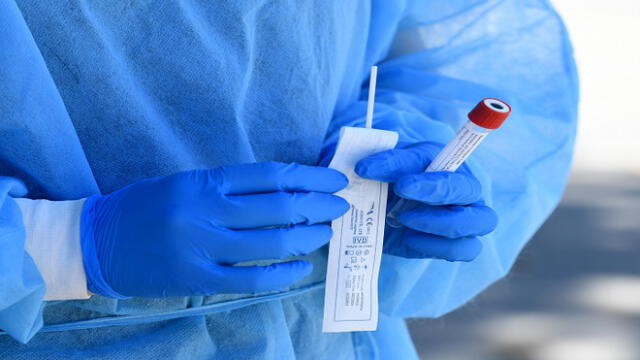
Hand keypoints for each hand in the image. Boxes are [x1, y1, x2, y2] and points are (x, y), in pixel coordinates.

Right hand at [81, 162, 348, 297]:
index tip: (334, 179)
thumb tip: (285, 190)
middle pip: (280, 206)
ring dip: (308, 237)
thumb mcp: (187, 182)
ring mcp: (202, 247)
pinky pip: (252, 279)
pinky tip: (302, 267)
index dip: (310, 176)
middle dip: (319, 204)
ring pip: (271, 242)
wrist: (97, 242)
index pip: (272, 175)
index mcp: (204, 181)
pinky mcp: (198, 280)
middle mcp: (206, 210)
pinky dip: (283, 274)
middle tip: (341, 205)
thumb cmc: (146, 206)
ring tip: (326, 232)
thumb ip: (231, 186)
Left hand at [355, 142, 496, 261]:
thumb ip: (385, 164)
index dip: (433, 181)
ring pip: (480, 223)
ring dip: (440, 224)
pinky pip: (465, 249)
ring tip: (405, 219)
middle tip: (402, 198)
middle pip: (471, 192)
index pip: (455, 170)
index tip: (401, 184)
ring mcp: (468, 219)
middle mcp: (467, 192)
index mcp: (454, 165)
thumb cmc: (392, 179)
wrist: (384, 208)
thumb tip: (365, 168)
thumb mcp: (389, 165)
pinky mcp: (458, 243)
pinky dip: (437, 246)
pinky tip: (409, 239)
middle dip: (436, 196)